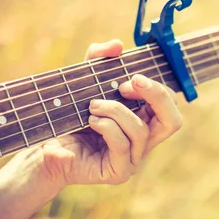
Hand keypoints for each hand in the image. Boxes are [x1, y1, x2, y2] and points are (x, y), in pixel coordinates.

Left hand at [40, 40, 181, 188]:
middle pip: (173, 121)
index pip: (169, 106)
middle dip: (157, 95)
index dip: (155, 88)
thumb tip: (118, 46)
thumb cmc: (68, 114)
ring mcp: (133, 159)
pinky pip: (122, 145)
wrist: (44, 146)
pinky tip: (91, 120)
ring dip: (116, 110)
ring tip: (92, 105)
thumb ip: (99, 58)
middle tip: (131, 82)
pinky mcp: (118, 172)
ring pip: (141, 131)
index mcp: (144, 120)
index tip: (130, 78)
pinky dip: (107, 127)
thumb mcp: (84, 79)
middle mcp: (143, 141)